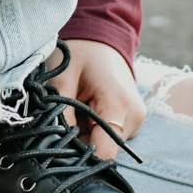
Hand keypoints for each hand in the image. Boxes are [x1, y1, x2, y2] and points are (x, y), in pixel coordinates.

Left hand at [49, 39, 144, 160]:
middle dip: (80, 142)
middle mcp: (134, 115)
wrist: (103, 35)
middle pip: (104, 150)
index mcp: (118, 102)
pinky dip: (94, 130)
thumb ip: (60, 114)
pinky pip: (110, 136)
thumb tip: (55, 145)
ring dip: (87, 136)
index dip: (79, 156)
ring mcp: (137, 118)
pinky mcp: (134, 119)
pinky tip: (85, 112)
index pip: (104, 152)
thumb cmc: (81, 51)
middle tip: (63, 121)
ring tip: (75, 112)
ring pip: (106, 145)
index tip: (58, 147)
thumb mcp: (62, 77)